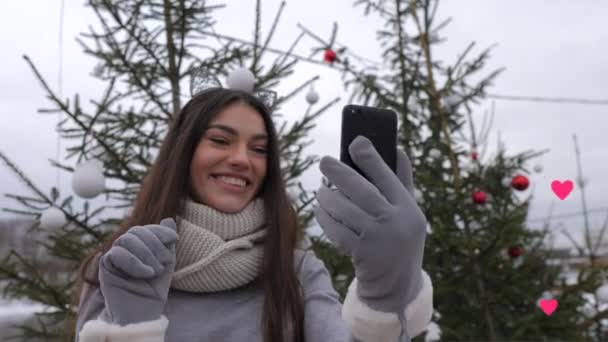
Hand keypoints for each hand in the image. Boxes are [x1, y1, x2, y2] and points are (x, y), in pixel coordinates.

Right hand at [99, 218, 177, 324]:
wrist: (143, 311)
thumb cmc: (154, 288)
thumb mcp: (166, 262)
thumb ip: (166, 242)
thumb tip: (169, 219)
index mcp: (139, 244)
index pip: (147, 228)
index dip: (160, 230)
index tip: (174, 238)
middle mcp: (125, 247)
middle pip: (136, 231)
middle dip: (154, 245)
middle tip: (164, 263)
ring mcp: (114, 256)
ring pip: (126, 239)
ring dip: (145, 254)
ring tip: (155, 271)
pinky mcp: (105, 266)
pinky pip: (116, 254)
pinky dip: (134, 263)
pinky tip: (146, 274)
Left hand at [314, 136, 426, 314]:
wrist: (397, 285)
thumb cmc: (400, 237)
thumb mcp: (410, 212)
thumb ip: (403, 182)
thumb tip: (396, 147)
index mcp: (409, 207)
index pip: (388, 175)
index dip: (371, 156)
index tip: (355, 141)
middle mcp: (395, 221)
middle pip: (361, 189)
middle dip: (339, 172)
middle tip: (324, 162)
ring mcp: (378, 238)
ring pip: (344, 208)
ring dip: (327, 197)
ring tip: (321, 191)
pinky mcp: (361, 253)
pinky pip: (336, 229)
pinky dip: (325, 218)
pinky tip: (320, 210)